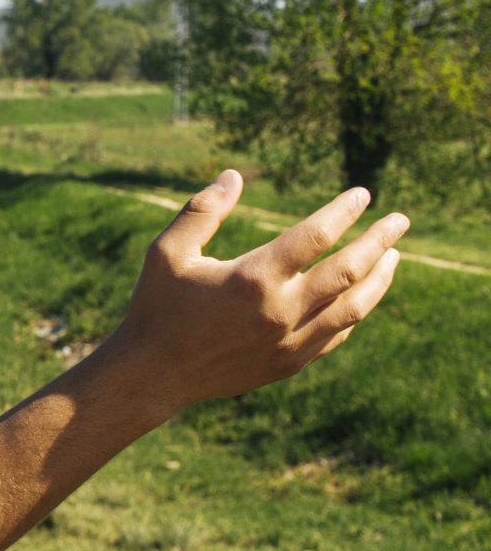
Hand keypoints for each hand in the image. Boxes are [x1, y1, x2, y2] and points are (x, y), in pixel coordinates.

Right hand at [112, 169, 404, 411]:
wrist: (151, 375)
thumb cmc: (156, 307)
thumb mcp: (166, 251)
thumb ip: (201, 210)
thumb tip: (234, 175)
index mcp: (252, 278)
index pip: (314, 236)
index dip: (343, 212)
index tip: (362, 194)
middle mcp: (279, 311)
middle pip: (349, 271)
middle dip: (379, 240)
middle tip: (399, 221)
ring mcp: (289, 342)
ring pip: (354, 307)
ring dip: (379, 278)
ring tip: (393, 256)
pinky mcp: (289, 364)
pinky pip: (336, 335)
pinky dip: (354, 311)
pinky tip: (359, 295)